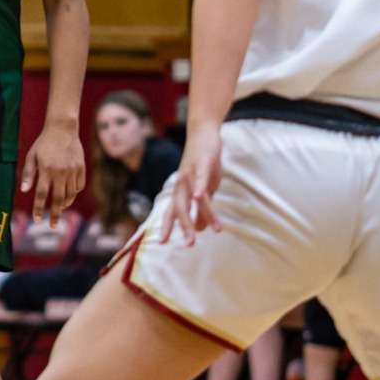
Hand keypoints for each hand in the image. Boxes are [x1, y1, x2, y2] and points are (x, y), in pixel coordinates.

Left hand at [19, 125, 85, 226]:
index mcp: (46, 169)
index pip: (41, 194)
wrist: (62, 129)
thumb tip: (24, 191)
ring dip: (65, 204)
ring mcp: (72, 170)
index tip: (36, 220)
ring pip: (71, 195)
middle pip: (58, 199)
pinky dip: (74, 193)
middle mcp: (60, 172)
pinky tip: (69, 194)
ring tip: (60, 208)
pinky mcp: (81, 168)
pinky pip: (79, 186)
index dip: (38, 208)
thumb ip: (28, 174)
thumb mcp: (31, 156)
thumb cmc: (43, 144)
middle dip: (55, 215)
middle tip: (53, 226)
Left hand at [163, 123, 224, 244]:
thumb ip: (199, 210)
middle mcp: (181, 184)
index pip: (171, 212)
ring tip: (216, 230)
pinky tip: (201, 197)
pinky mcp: (202, 163)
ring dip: (205, 213)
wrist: (202, 134)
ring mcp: (191, 174)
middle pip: (180, 208)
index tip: (163, 243)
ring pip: (196, 197)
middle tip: (191, 245)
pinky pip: (201, 177)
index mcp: (180, 191)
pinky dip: (201, 187)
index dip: (167, 227)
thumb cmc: (202, 165)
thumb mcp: (202, 190)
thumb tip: (199, 230)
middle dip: (184, 227)